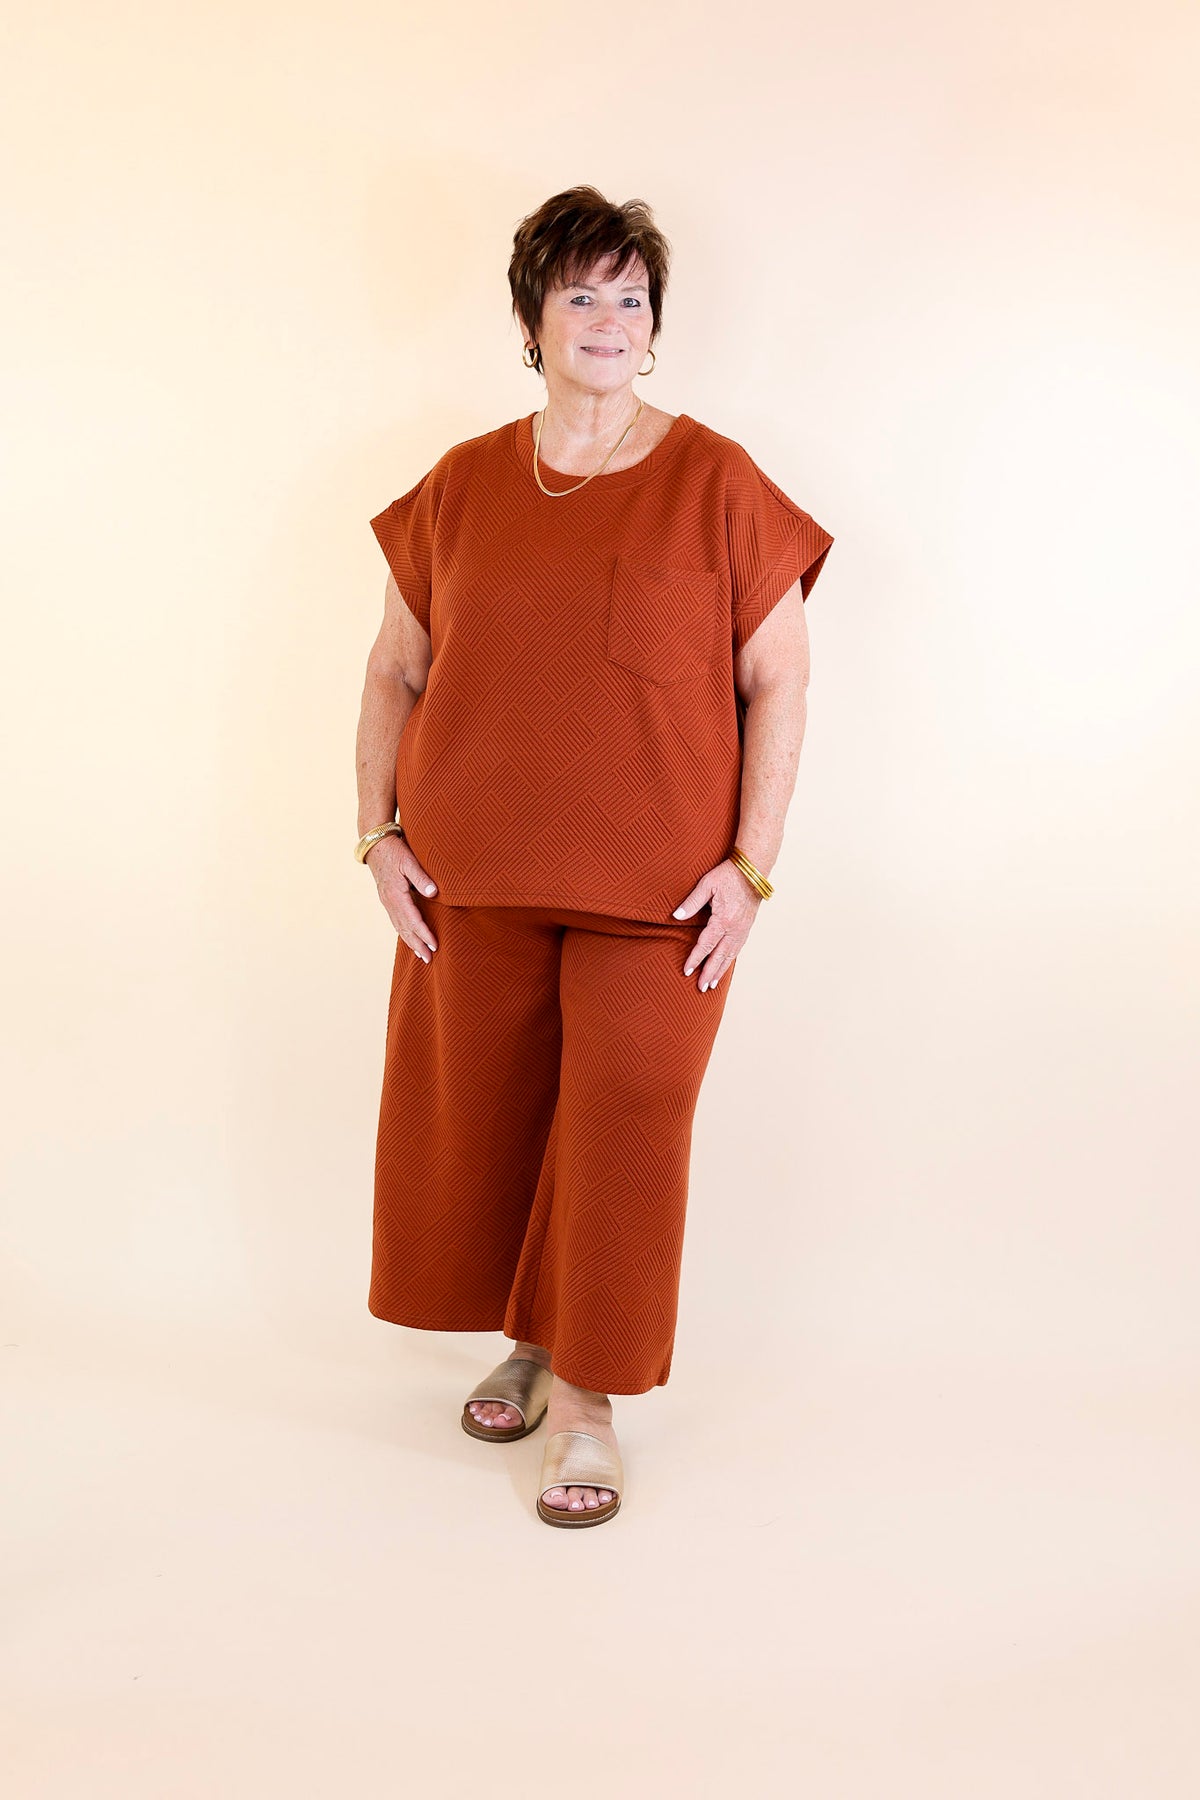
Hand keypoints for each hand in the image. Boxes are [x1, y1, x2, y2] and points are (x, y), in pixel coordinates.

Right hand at [365, 834, 438, 963]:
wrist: (375, 844)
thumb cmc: (394, 850)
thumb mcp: (409, 860)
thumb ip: (421, 877)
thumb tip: (434, 893)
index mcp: (396, 895)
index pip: (413, 920)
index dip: (424, 934)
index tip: (435, 945)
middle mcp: (390, 902)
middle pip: (405, 929)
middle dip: (417, 945)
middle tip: (429, 959)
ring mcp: (387, 902)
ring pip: (399, 927)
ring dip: (410, 942)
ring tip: (421, 955)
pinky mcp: (387, 899)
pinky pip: (396, 921)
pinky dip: (403, 932)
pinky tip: (409, 938)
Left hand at [671, 858, 761, 990]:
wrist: (753, 871)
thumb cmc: (728, 875)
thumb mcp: (706, 885)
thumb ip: (691, 902)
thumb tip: (676, 916)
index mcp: (723, 920)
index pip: (706, 944)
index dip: (696, 958)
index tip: (687, 970)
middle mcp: (735, 929)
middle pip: (719, 956)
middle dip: (709, 973)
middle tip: (701, 988)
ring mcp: (743, 930)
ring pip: (730, 955)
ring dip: (721, 970)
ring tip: (713, 984)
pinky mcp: (747, 928)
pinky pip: (737, 949)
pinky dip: (730, 960)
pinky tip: (725, 966)